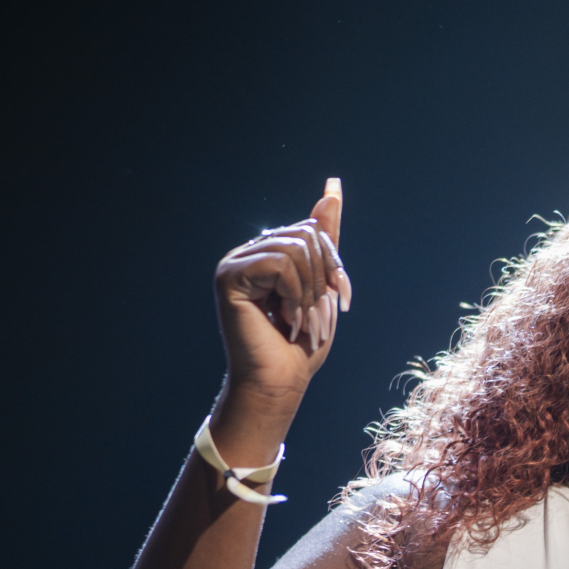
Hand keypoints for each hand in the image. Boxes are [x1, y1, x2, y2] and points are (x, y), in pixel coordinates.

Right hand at [214, 178, 352, 401]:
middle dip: (323, 278)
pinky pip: (279, 263)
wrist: (280, 381)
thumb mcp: (324, 284)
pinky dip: (294, 294)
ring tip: (298, 319)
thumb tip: (332, 188)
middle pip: (306, 234)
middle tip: (314, 316)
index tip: (340, 298)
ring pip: (295, 248)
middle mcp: (248, 252)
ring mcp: (234, 262)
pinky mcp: (229, 276)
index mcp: (268, 253)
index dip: (333, 263)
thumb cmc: (302, 342)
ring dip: (309, 292)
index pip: (311, 229)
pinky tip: (284, 318)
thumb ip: (325, 239)